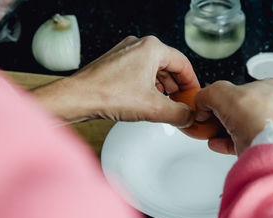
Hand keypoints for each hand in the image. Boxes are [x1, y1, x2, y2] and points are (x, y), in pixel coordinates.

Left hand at [33, 36, 198, 126]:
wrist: (76, 98)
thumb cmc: (107, 95)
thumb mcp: (154, 108)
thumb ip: (179, 114)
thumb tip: (189, 117)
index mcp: (152, 48)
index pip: (183, 64)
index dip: (192, 83)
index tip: (195, 96)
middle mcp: (139, 46)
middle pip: (169, 66)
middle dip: (178, 87)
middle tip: (183, 103)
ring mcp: (125, 53)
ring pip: (154, 70)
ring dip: (164, 88)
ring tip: (167, 104)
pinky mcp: (116, 63)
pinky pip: (140, 73)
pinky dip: (149, 86)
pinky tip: (149, 100)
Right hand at [194, 79, 272, 155]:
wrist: (263, 147)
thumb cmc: (254, 118)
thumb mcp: (219, 92)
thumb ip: (207, 94)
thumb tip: (202, 102)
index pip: (246, 87)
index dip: (225, 95)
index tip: (213, 102)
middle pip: (243, 108)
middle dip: (224, 114)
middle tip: (211, 118)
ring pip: (244, 126)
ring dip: (224, 129)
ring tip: (212, 131)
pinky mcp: (267, 144)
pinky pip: (245, 141)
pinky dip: (228, 142)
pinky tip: (216, 142)